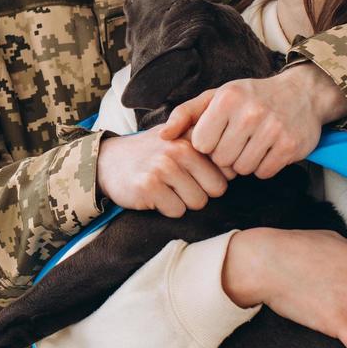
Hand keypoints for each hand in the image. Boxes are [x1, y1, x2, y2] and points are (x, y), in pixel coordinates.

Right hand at [95, 125, 231, 217]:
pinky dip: (166, 209)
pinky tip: (153, 195)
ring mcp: (163, 167)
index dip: (213, 178)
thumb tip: (237, 168)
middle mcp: (178, 149)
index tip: (197, 175)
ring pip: (197, 202)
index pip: (226, 169)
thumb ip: (207, 149)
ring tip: (165, 188)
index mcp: (191, 137)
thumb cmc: (151, 154)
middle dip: (200, 192)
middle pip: (215, 190)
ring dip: (182, 202)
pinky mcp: (148, 186)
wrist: (109, 161)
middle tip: (178, 184)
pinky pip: (176, 210)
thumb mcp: (178, 140)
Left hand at [161, 63, 346, 178]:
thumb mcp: (216, 96)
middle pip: (221, 160)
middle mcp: (250, 112)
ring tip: (252, 144)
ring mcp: (273, 129)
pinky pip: (263, 173)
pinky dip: (263, 166)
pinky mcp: (290, 146)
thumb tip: (162, 137)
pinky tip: (268, 150)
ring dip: (244, 162)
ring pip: (242, 169)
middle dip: (226, 155)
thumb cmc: (250, 97)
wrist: (301, 93)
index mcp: (227, 99)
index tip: (219, 134)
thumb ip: (185, 114)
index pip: (200, 144)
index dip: (208, 144)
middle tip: (238, 140)